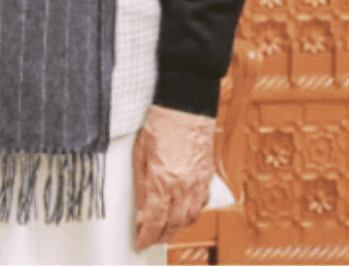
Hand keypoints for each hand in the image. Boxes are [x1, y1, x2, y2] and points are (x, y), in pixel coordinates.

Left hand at [133, 105, 215, 250]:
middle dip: (162, 235)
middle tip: (153, 239)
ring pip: (190, 217)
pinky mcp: (208, 175)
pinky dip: (193, 212)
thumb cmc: (160, 123)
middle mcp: (183, 185)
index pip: (154, 220)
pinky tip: (185, 212)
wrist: (185, 106)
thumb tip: (140, 207)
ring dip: (178, 228)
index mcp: (162, 180)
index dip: (147, 235)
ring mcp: (198, 182)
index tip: (141, 242)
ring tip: (167, 230)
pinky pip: (202, 202)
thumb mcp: (140, 152)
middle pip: (174, 223)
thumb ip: (141, 183)